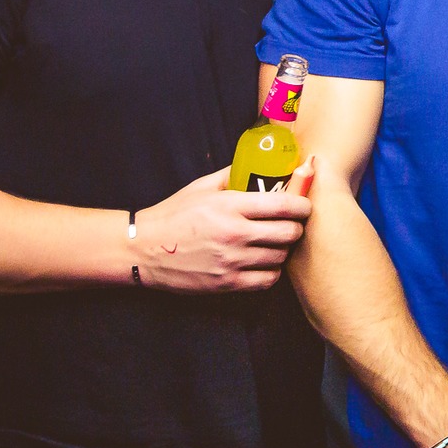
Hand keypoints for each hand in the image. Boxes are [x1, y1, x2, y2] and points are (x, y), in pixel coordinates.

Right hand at [129, 159, 314, 292]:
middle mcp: (234, 234)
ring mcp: (231, 261)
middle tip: (292, 225)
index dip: (303, 205)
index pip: (284, 205)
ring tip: (276, 243)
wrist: (143, 250)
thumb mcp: (202, 187)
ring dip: (284, 250)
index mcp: (230, 205)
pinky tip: (264, 262)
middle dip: (296, 228)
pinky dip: (271, 271)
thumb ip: (234, 175)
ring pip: (281, 257)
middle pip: (289, 233)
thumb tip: (262, 164)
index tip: (304, 205)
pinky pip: (267, 280)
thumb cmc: (174, 215)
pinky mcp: (227, 283)